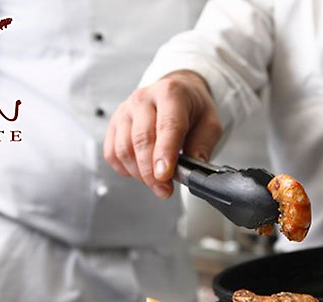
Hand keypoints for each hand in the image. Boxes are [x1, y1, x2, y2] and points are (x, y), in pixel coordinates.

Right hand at [103, 70, 221, 198]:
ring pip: (124, 148)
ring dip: (139, 173)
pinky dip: (125, 169)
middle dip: (151, 171)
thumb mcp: (210, 123)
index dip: (164, 153)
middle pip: (141, 139)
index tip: (164, 175)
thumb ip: (202, 147)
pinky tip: (140, 172)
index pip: (167, 125)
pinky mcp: (114, 123)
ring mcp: (125, 110)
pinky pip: (112, 153)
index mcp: (171, 93)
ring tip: (156, 183)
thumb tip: (191, 170)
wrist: (178, 91)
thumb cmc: (193, 108)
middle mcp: (144, 99)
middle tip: (164, 190)